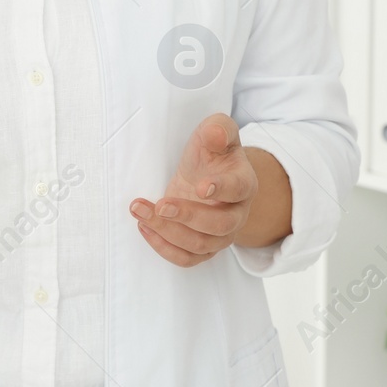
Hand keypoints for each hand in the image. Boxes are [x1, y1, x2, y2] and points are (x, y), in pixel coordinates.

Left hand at [129, 113, 257, 266]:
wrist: (209, 173)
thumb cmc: (213, 153)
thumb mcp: (216, 130)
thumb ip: (218, 128)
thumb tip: (216, 133)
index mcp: (243, 183)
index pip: (238, 190)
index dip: (221, 189)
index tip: (199, 186)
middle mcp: (237, 214)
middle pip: (220, 226)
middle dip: (188, 217)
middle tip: (161, 204)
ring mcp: (221, 235)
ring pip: (200, 245)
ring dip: (167, 232)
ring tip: (142, 212)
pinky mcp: (202, 246)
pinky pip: (186, 259)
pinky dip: (164, 248)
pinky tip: (145, 227)